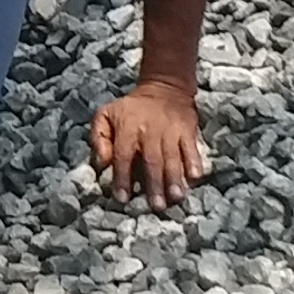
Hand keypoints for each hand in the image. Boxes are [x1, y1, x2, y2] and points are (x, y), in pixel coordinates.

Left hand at [89, 79, 204, 208]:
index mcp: (127, 128)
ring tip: (176, 197)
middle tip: (156, 206)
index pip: (123, 156)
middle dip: (154, 184)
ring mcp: (171, 131)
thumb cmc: (131, 108)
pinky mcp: (188, 131)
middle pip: (152, 160)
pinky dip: (194, 162)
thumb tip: (101, 162)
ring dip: (174, 178)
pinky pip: (192, 149)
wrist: (164, 87)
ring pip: (173, 157)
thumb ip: (99, 137)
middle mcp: (149, 131)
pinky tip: (194, 178)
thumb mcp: (106, 114)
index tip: (122, 198)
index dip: (122, 177)